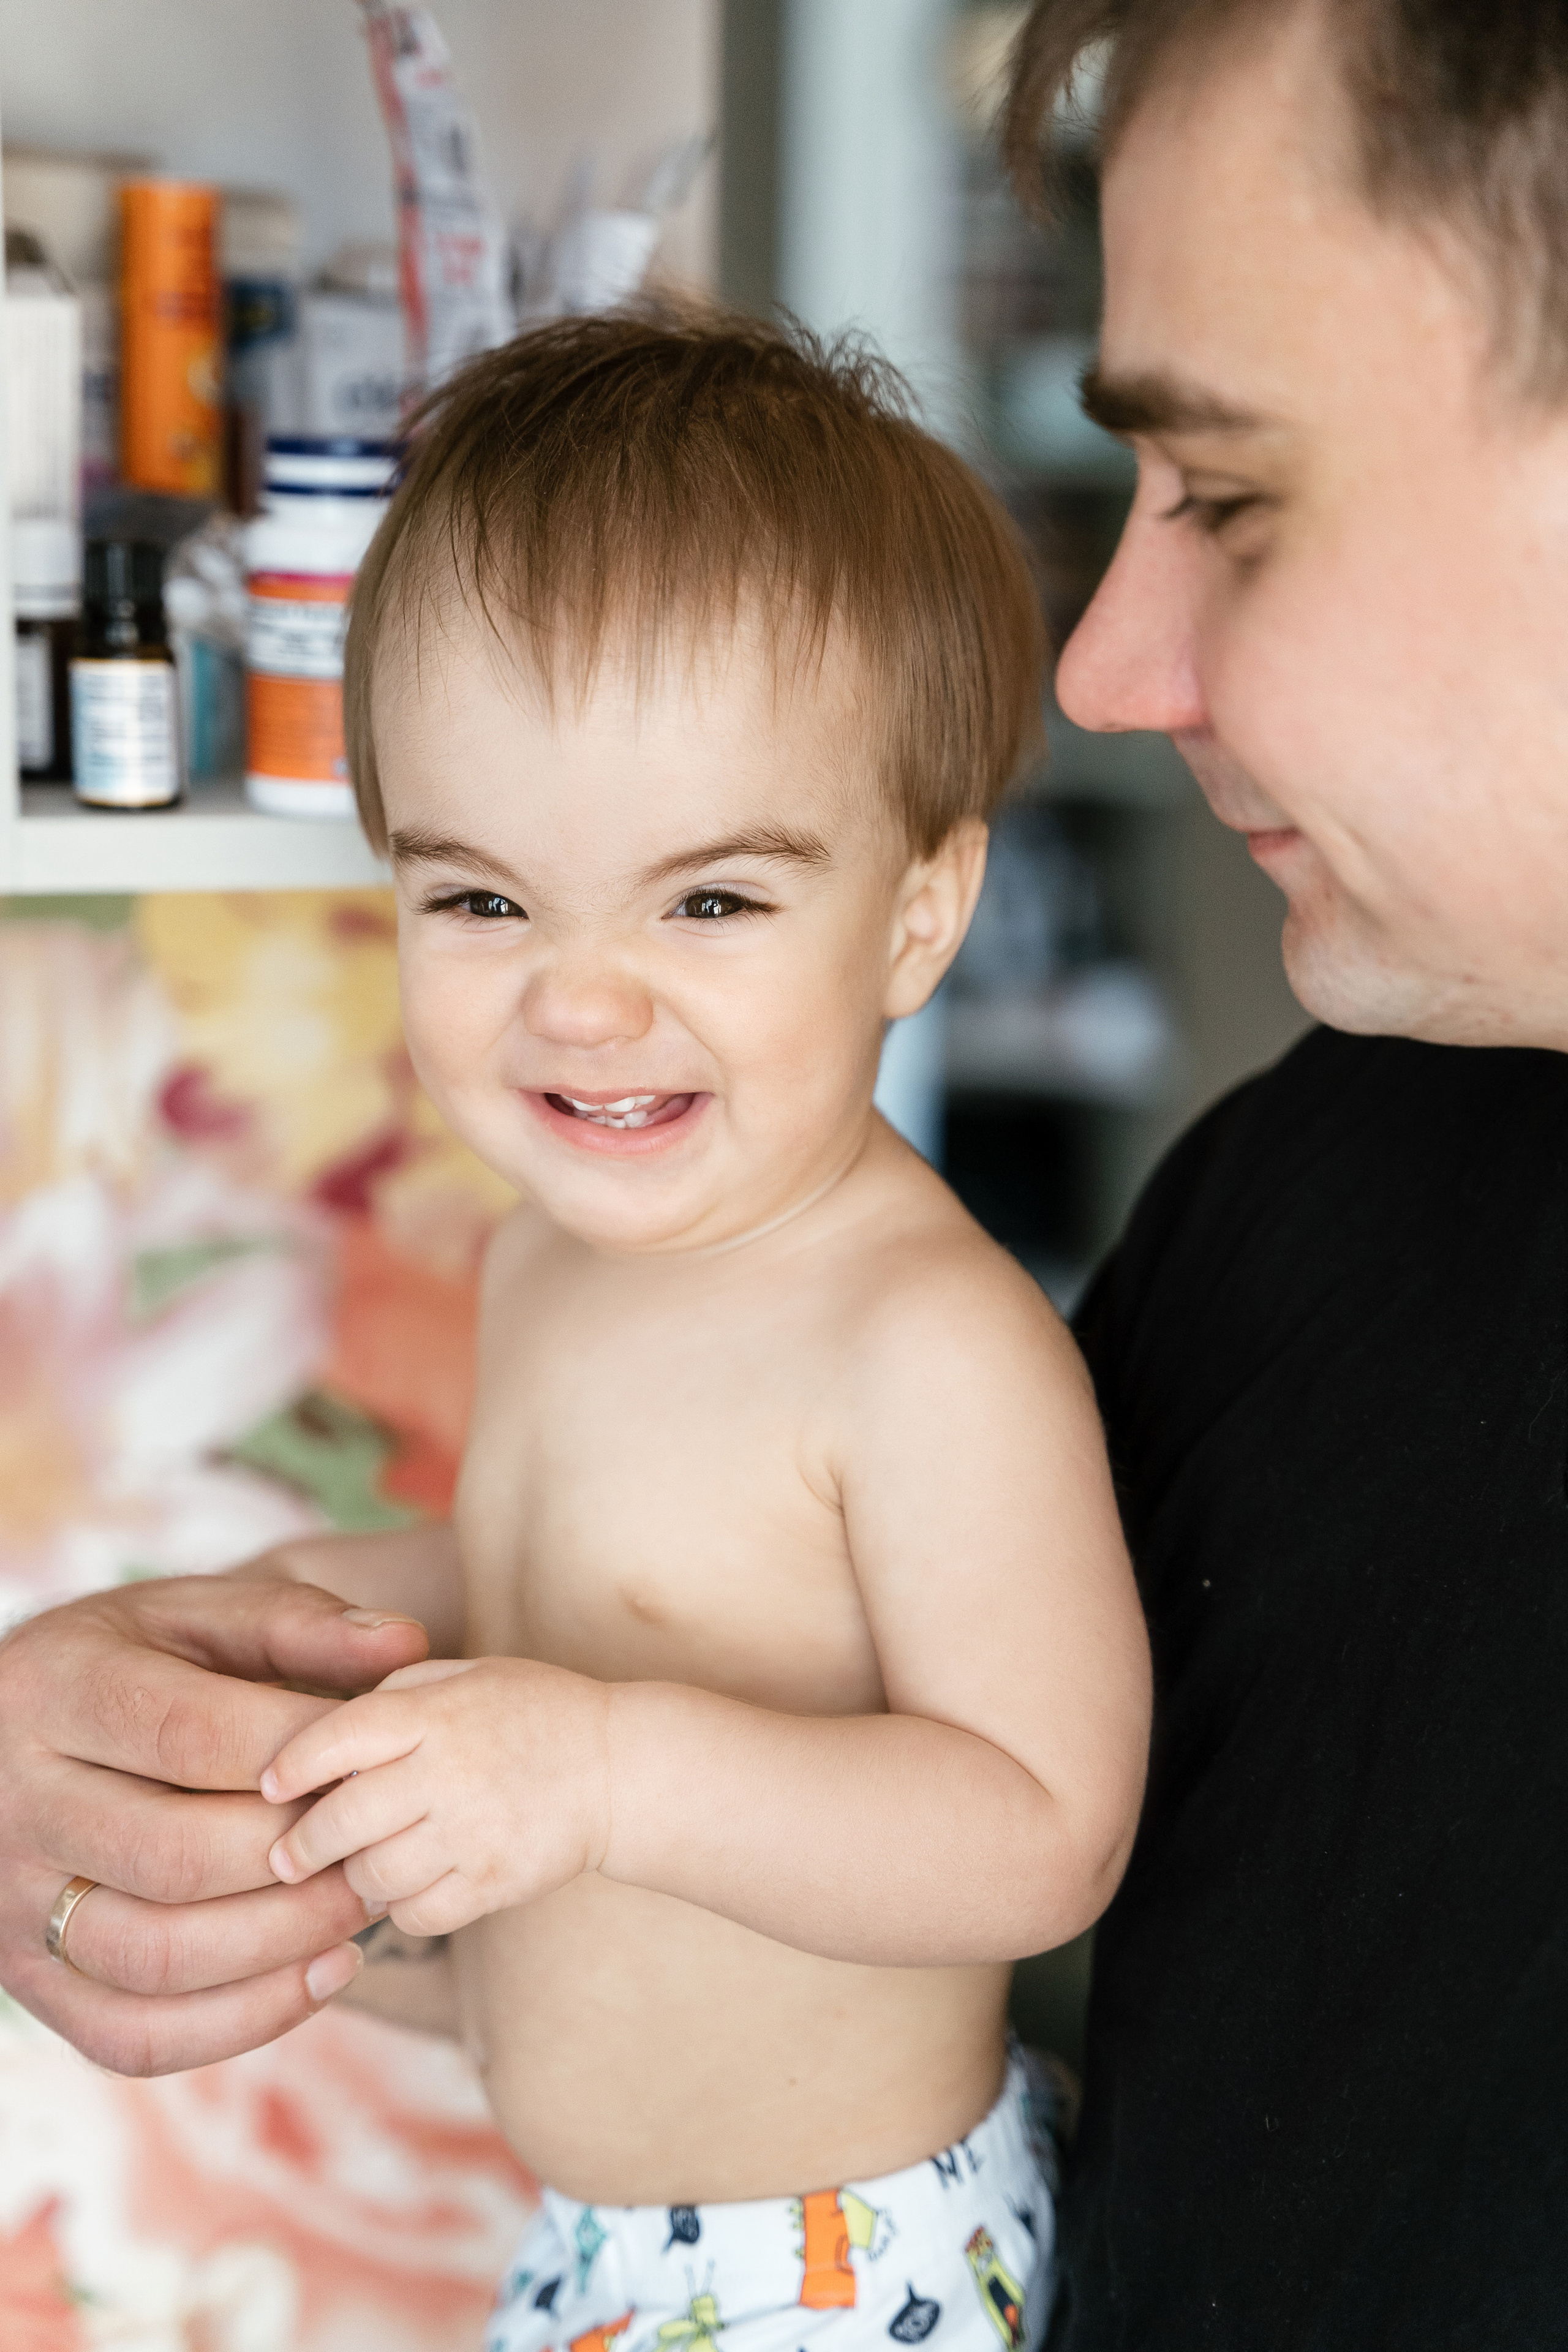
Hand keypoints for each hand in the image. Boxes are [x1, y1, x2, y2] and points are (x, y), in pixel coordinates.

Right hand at [0, 1573, 428, 2074]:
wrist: (8, 1732)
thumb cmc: (131, 1662)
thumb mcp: (197, 1615)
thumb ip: (297, 1624)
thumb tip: (406, 1648)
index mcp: (55, 1689)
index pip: (190, 1736)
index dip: (301, 1754)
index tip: (375, 1759)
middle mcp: (18, 1801)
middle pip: (174, 1856)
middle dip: (302, 1859)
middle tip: (383, 1844)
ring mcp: (14, 1902)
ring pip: (155, 1956)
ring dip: (284, 1945)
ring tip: (367, 1906)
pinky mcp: (30, 1982)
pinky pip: (131, 2035)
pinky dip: (240, 2022)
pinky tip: (324, 1973)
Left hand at [261, 1656, 611, 1936]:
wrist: (620, 1768)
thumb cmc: (532, 1712)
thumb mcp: (467, 1674)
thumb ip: (395, 1693)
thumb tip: (317, 1734)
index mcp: (439, 1712)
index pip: (338, 1737)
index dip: (291, 1765)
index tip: (267, 1785)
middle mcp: (451, 1771)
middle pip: (341, 1820)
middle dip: (301, 1845)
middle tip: (285, 1857)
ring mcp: (474, 1832)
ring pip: (372, 1876)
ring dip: (354, 1877)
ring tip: (357, 1868)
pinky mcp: (495, 1883)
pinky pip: (416, 1915)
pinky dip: (401, 1909)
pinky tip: (407, 1889)